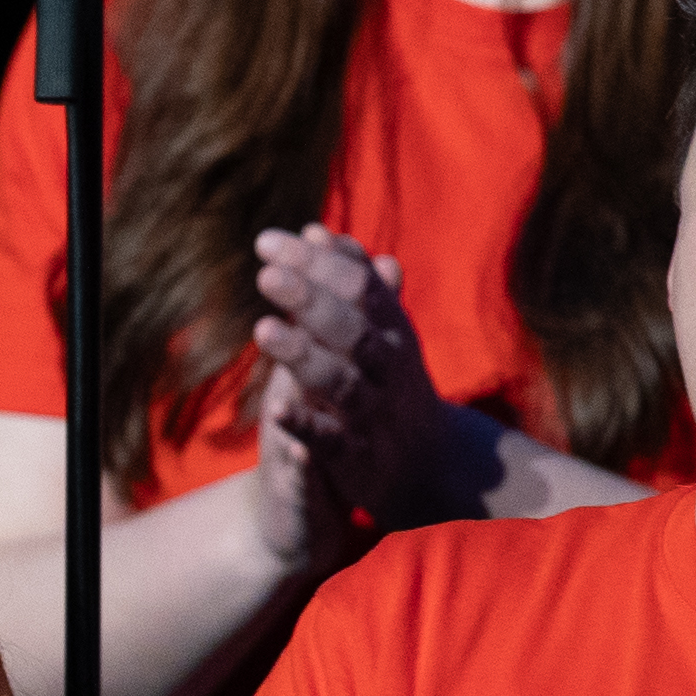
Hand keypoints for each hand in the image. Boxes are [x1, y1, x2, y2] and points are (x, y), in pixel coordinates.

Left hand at [246, 225, 493, 552]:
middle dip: (310, 299)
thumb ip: (348, 282)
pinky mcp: (358, 459)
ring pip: (341, 382)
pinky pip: (332, 441)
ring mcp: (373, 414)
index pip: (358, 286)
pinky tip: (276, 410)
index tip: (267, 241)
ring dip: (303, 355)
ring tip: (262, 330)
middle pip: (352, 328)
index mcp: (392, 331)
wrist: (432, 464)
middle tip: (266, 274)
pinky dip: (307, 426)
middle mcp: (387, 368)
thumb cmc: (392, 382)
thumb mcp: (380, 329)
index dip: (316, 262)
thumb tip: (314, 231)